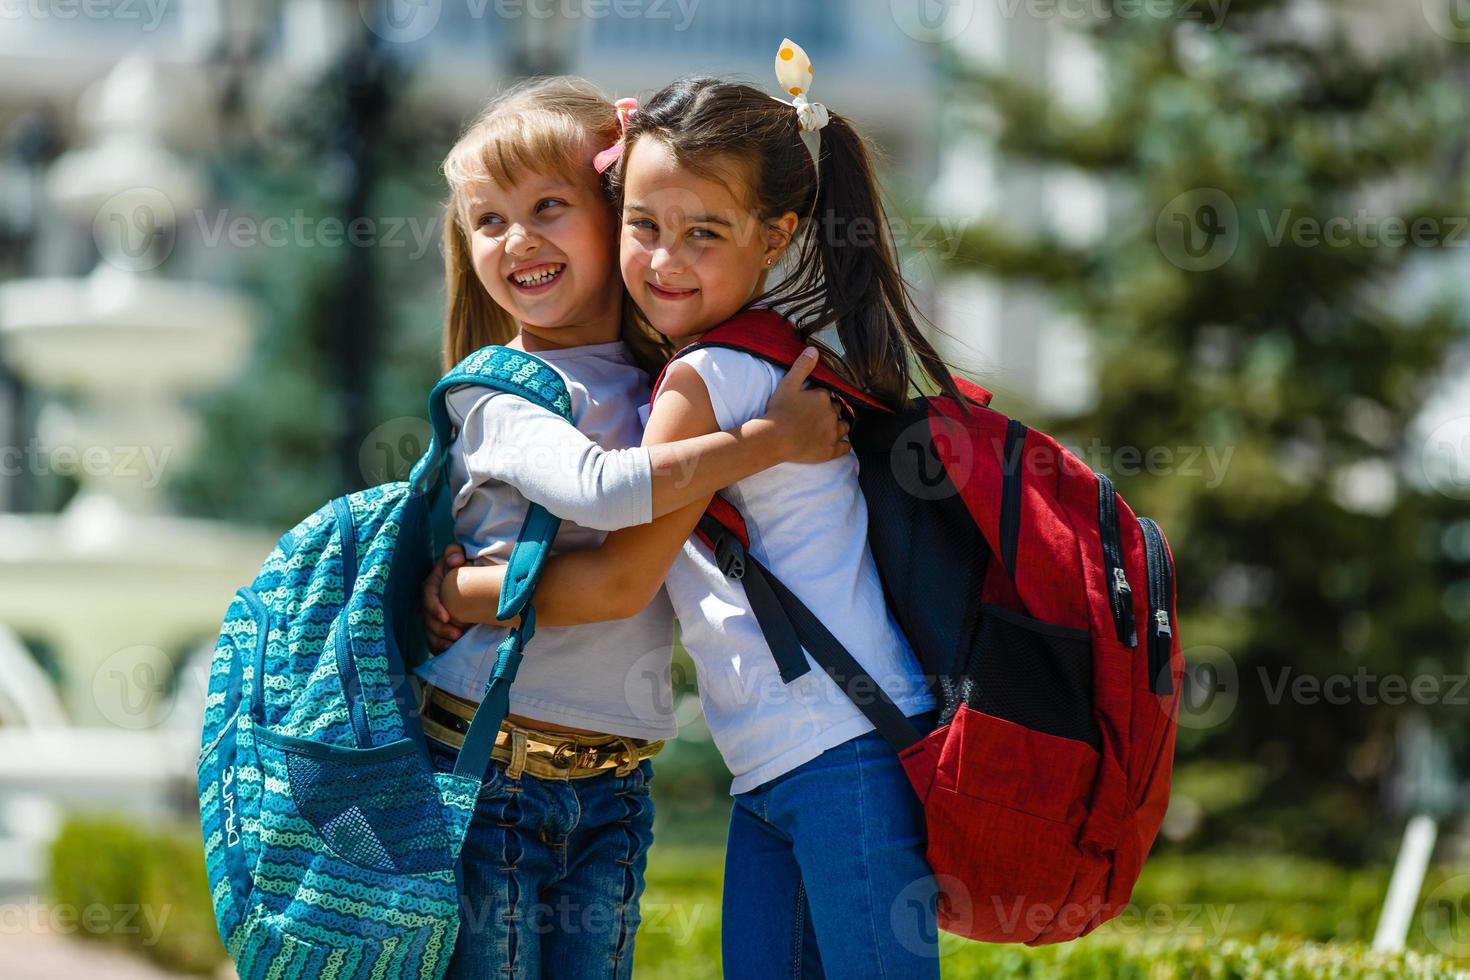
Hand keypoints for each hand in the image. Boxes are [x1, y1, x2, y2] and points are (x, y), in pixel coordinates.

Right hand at [421, 544, 468, 652]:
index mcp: (431, 585)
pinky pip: (433, 640)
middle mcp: (428, 602)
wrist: (467, 579)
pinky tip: (450, 650)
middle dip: (440, 629)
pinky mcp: (436, 626)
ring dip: (440, 640)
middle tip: (458, 635)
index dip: (434, 608)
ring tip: (455, 644)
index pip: (427, 597)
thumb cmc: (461, 565)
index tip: (447, 617)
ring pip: (429, 632)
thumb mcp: (457, 555)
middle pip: (428, 619)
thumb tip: (455, 561)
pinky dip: (439, 646)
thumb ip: (454, 552)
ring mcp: (431, 616)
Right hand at [763, 347, 850, 463]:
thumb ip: (802, 366)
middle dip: (830, 410)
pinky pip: (844, 448)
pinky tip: (840, 445)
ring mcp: (832, 434)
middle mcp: (832, 414)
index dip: (821, 397)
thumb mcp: (788, 384)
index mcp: (823, 397)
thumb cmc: (779, 411)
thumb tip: (814, 350)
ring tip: (830, 427)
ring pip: (844, 426)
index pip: (828, 395)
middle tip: (818, 415)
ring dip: (839, 425)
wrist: (774, 438)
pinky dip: (843, 445)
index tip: (812, 401)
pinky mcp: (830, 451)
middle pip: (837, 409)